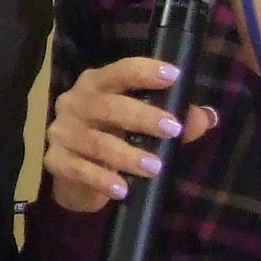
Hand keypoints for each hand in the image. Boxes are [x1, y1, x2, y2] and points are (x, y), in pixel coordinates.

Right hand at [39, 58, 218, 214]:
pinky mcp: (54, 160)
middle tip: (173, 130)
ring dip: (127, 155)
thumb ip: (176, 119)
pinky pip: (79, 169)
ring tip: (155, 168)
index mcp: (97, 84)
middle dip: (143, 116)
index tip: (174, 76)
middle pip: (108, 105)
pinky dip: (102, 179)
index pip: (120, 71)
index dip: (146, 71)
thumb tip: (205, 117)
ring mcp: (60, 131)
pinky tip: (122, 189)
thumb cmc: (114, 138)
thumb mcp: (145, 127)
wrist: (79, 179)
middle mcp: (74, 102)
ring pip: (96, 141)